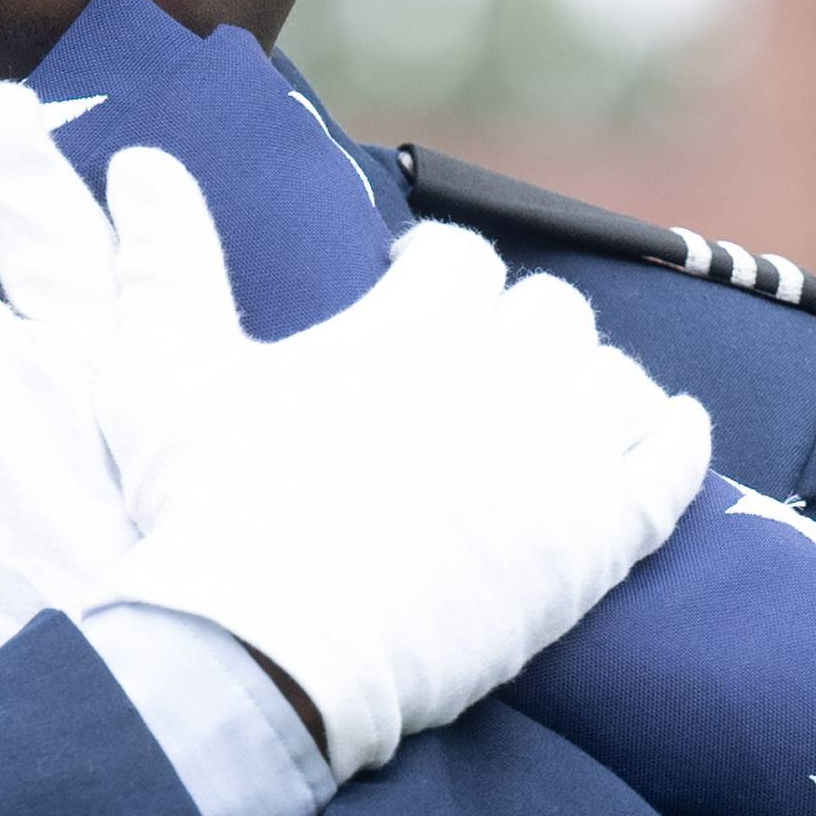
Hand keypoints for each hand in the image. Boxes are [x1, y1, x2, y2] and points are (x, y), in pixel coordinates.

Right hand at [0, 107, 708, 778]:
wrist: (275, 653)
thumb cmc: (212, 511)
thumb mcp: (165, 376)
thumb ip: (162, 264)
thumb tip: (138, 161)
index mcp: (419, 318)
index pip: (457, 256)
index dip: (430, 265)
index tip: (408, 281)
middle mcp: (511, 368)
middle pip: (548, 310)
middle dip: (512, 324)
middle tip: (475, 362)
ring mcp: (566, 454)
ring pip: (616, 379)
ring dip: (588, 381)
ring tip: (553, 405)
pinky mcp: (601, 540)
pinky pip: (673, 468)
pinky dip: (676, 440)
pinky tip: (672, 430)